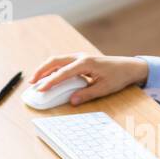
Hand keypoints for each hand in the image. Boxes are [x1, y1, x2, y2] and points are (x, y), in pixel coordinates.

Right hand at [28, 52, 147, 105]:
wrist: (128, 67)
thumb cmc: (117, 77)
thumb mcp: (104, 88)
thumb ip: (86, 94)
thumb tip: (71, 101)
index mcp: (85, 63)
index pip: (62, 73)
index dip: (50, 82)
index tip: (40, 89)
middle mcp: (80, 57)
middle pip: (54, 61)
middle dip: (41, 71)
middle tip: (31, 83)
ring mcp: (79, 57)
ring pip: (57, 60)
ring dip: (45, 69)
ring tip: (35, 80)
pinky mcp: (80, 60)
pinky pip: (62, 62)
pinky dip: (52, 69)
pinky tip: (48, 77)